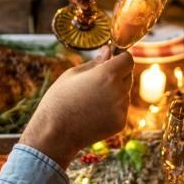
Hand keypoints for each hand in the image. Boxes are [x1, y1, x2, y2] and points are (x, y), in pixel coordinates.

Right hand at [20, 48, 133, 167]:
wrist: (55, 133)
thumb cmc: (59, 99)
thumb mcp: (73, 74)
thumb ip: (96, 62)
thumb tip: (109, 50)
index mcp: (108, 75)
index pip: (128, 59)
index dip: (120, 58)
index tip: (112, 59)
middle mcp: (119, 91)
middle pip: (128, 75)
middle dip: (117, 74)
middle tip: (95, 82)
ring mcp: (121, 109)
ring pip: (125, 93)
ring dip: (114, 92)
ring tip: (91, 100)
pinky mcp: (120, 123)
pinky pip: (121, 109)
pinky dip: (112, 108)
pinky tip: (93, 112)